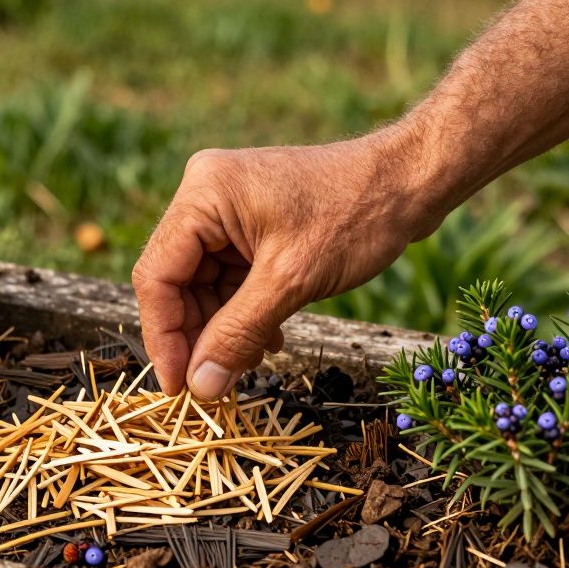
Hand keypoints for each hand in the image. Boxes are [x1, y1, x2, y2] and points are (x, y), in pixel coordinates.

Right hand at [132, 130, 440, 398]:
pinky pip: (230, 276)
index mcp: (203, 196)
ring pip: (204, 284)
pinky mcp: (251, 222)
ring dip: (223, 328)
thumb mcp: (292, 282)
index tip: (178, 388)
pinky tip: (267, 340)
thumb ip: (238, 334)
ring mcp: (228, 209)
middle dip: (196, 336)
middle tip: (214, 385)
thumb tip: (201, 387)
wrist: (410, 180)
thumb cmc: (356, 216)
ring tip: (248, 364)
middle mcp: (205, 196)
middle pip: (177, 282)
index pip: (158, 276)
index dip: (163, 337)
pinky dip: (243, 311)